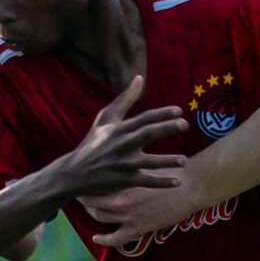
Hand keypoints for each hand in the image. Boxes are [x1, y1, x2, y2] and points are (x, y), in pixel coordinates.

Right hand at [59, 75, 189, 197]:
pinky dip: (161, 182)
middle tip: (185, 125)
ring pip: (148, 162)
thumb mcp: (105, 119)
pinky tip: (178, 182)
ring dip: (167, 161)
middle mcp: (122, 144)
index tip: (179, 110)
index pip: (143, 118)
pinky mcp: (124, 181)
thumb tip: (140, 77)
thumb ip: (125, 99)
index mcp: (119, 129)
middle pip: (147, 134)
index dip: (161, 114)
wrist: (74, 172)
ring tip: (184, 161)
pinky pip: (146, 181)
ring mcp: (123, 164)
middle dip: (165, 129)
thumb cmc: (94, 142)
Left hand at [80, 162, 200, 247]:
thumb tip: (116, 158)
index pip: (94, 183)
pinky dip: (103, 239)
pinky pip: (114, 239)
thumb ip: (128, 164)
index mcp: (121, 181)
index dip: (85, 182)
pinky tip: (96, 238)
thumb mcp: (145, 162)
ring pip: (99, 216)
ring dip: (92, 213)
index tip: (82, 179)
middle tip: (79, 193)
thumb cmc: (169, 171)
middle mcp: (120, 200)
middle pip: (91, 200)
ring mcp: (127, 216)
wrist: (189, 187)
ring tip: (88, 209)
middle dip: (83, 197)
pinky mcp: (137, 229)